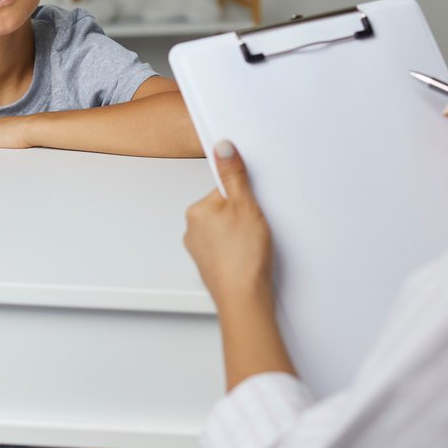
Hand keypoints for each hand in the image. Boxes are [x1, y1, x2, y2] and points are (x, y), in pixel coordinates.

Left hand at [184, 141, 274, 309]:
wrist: (244, 299)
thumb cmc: (242, 258)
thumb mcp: (244, 205)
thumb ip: (234, 175)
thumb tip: (223, 147)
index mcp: (195, 212)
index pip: (223, 190)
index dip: (244, 196)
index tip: (252, 206)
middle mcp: (193, 231)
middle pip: (226, 209)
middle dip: (244, 215)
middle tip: (254, 228)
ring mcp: (202, 251)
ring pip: (229, 230)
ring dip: (243, 234)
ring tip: (254, 245)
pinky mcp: (213, 266)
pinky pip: (230, 249)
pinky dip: (241, 251)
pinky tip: (251, 257)